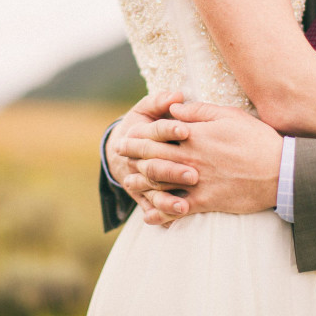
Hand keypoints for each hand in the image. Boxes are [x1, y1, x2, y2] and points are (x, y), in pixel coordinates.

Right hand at [105, 92, 197, 224]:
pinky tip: (175, 221)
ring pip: (151, 190)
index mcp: (138, 132)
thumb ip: (162, 101)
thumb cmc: (146, 123)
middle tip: (194, 174)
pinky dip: (161, 215)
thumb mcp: (149, 109)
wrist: (121, 148)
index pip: (154, 131)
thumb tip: (177, 94)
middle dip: (172, 170)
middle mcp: (136, 158)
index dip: (169, 130)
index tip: (186, 131)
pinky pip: (151, 207)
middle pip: (153, 165)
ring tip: (185, 206)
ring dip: (167, 199)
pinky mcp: (143, 195)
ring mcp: (138, 178)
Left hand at [119, 101, 282, 218]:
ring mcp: (197, 183)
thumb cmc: (256, 139)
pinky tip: (149, 215)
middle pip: (153, 157)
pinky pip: (177, 210)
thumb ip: (198, 111)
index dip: (140, 134)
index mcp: (195, 136)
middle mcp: (191, 159)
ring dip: (141, 183)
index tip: (129, 134)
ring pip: (159, 184)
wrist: (280, 172)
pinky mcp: (206, 202)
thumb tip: (174, 107)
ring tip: (128, 181)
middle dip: (133, 154)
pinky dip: (161, 213)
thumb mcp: (229, 115)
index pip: (158, 134)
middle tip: (120, 153)